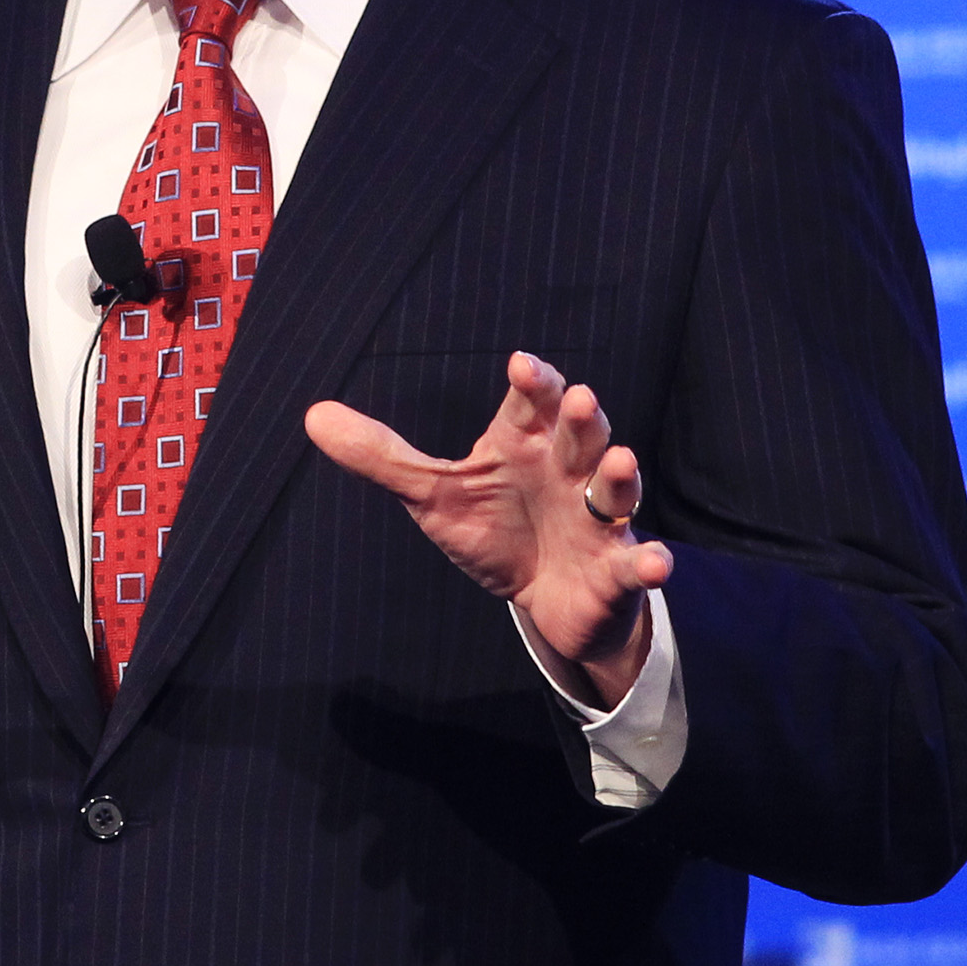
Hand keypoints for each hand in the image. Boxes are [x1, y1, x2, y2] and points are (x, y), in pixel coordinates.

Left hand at [305, 351, 672, 706]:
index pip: (532, 404)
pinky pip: (636, 562)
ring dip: (621, 476)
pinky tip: (654, 563)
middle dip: (582, 418)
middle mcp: (569, 471)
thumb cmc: (496, 529)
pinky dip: (649, 562)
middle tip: (579, 398)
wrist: (547, 599)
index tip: (522, 366)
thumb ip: (382, 458)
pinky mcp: (616, 567)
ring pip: (616, 488)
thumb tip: (312, 416)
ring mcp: (598, 519)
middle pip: (581, 434)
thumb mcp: (434, 495)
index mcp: (526, 444)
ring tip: (621, 462)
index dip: (533, 384)